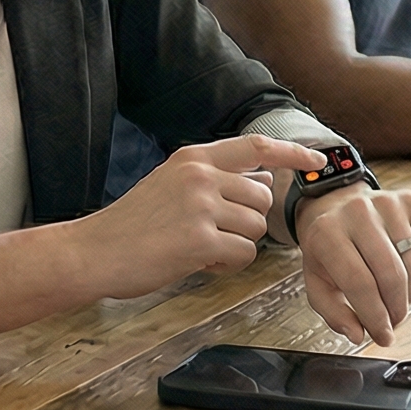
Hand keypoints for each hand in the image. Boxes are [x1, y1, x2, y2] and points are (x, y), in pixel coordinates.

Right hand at [70, 135, 325, 297]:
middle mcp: (200, 176)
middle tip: (215, 233)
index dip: (292, 152)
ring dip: (237, 244)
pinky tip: (199, 262)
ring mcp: (200, 207)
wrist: (93, 252)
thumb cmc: (132, 225)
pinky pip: (243, 254)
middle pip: (262, 196)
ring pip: (255, 227)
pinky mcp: (199, 241)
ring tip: (200, 247)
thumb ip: (214, 178)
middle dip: (249, 219)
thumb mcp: (171, 183)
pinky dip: (228, 264)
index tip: (317, 160)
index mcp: (193, 157)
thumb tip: (263, 177)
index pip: (256, 146)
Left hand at [295, 186, 410, 346]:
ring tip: (397, 300)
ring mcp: (389, 203)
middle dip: (396, 310)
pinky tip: (409, 275)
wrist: (335, 205)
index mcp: (327, 232)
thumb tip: (358, 334)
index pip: (359, 283)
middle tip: (393, 322)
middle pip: (391, 275)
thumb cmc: (327, 247)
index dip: (375, 317)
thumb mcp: (316, 281)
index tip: (382, 337)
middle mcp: (359, 212)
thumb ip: (333, 312)